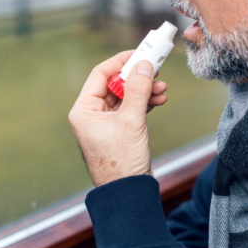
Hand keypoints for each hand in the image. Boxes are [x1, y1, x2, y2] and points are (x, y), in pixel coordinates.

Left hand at [68, 51, 168, 185]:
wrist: (128, 194)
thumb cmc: (122, 163)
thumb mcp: (131, 121)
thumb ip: (137, 89)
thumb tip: (143, 64)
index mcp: (84, 110)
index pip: (101, 74)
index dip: (121, 61)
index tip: (140, 53)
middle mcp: (91, 114)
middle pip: (115, 83)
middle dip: (137, 77)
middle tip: (156, 69)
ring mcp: (105, 123)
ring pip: (125, 95)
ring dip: (144, 90)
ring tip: (162, 89)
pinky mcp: (119, 130)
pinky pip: (131, 108)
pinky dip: (145, 102)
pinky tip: (159, 99)